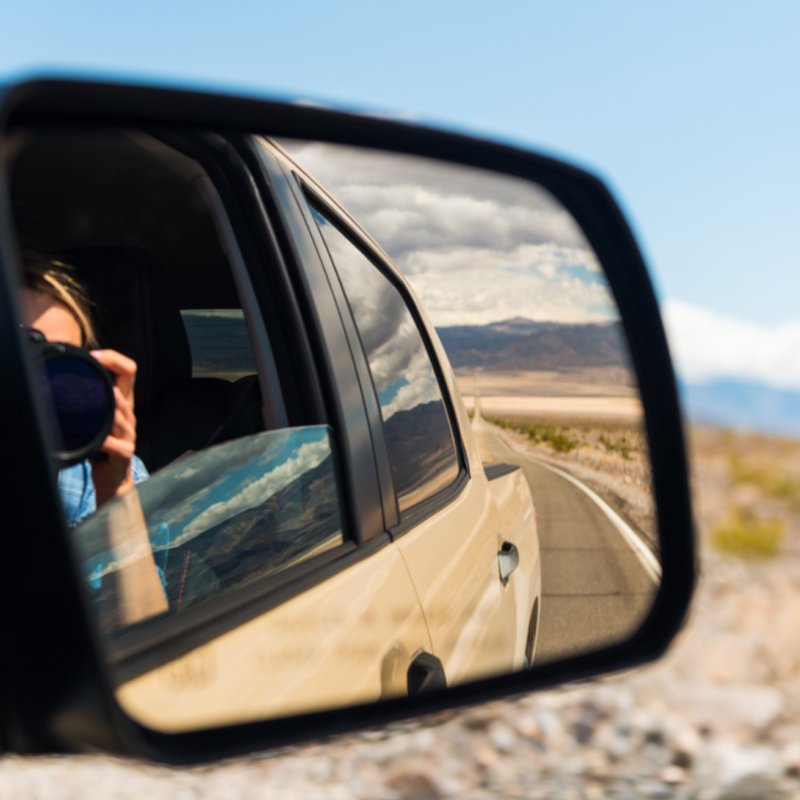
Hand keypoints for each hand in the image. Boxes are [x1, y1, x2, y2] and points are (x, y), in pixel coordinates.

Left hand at [88, 349, 137, 506]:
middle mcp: (128, 414)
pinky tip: (97, 441)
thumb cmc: (103, 445)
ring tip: (96, 407)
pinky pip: (117, 444)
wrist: (113, 477)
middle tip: (89, 373)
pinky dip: (105, 441)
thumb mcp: (98, 418)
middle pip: (126, 388)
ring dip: (109, 408)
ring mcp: (128, 433)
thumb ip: (91, 400)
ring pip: (121, 415)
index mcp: (122, 403)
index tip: (95, 355)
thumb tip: (66, 378)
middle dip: (109, 379)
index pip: (129, 370)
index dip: (115, 358)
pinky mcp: (125, 451)